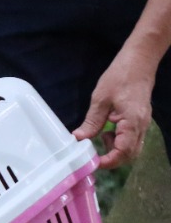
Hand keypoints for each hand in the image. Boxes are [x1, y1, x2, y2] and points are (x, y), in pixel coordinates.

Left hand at [72, 49, 156, 169]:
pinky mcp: (140, 120)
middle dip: (111, 159)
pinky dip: (119, 141)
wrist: (139, 61)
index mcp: (132, 122)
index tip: (91, 162)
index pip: (123, 151)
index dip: (108, 161)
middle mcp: (141, 126)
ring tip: (99, 137)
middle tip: (93, 153)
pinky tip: (106, 131)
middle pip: (130, 154)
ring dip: (115, 150)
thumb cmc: (120, 76)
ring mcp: (143, 123)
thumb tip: (79, 138)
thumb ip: (92, 121)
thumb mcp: (100, 99)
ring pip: (132, 148)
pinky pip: (132, 139)